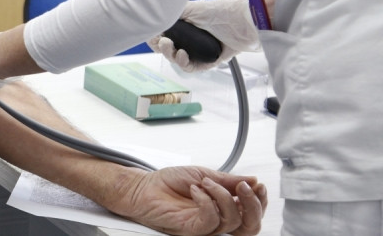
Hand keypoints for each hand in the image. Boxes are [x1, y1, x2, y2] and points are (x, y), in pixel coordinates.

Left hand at [114, 167, 266, 235]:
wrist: (144, 186)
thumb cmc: (169, 182)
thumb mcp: (204, 174)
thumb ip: (228, 180)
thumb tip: (253, 181)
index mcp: (223, 206)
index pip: (251, 213)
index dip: (260, 201)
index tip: (257, 185)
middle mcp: (218, 219)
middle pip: (250, 226)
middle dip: (253, 205)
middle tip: (242, 187)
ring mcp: (206, 227)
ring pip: (233, 222)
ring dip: (222, 196)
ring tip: (205, 182)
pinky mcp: (192, 230)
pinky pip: (210, 221)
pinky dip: (206, 201)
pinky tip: (195, 190)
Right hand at [148, 0, 259, 71]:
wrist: (243, 22)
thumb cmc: (221, 11)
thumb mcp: (190, 8)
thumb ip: (171, 13)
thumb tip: (154, 19)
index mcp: (185, 25)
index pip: (163, 35)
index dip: (156, 38)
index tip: (153, 37)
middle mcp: (191, 38)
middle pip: (168, 49)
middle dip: (162, 48)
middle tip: (164, 42)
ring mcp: (200, 50)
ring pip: (179, 60)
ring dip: (172, 56)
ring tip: (175, 50)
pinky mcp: (210, 61)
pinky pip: (193, 68)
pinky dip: (185, 64)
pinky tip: (183, 56)